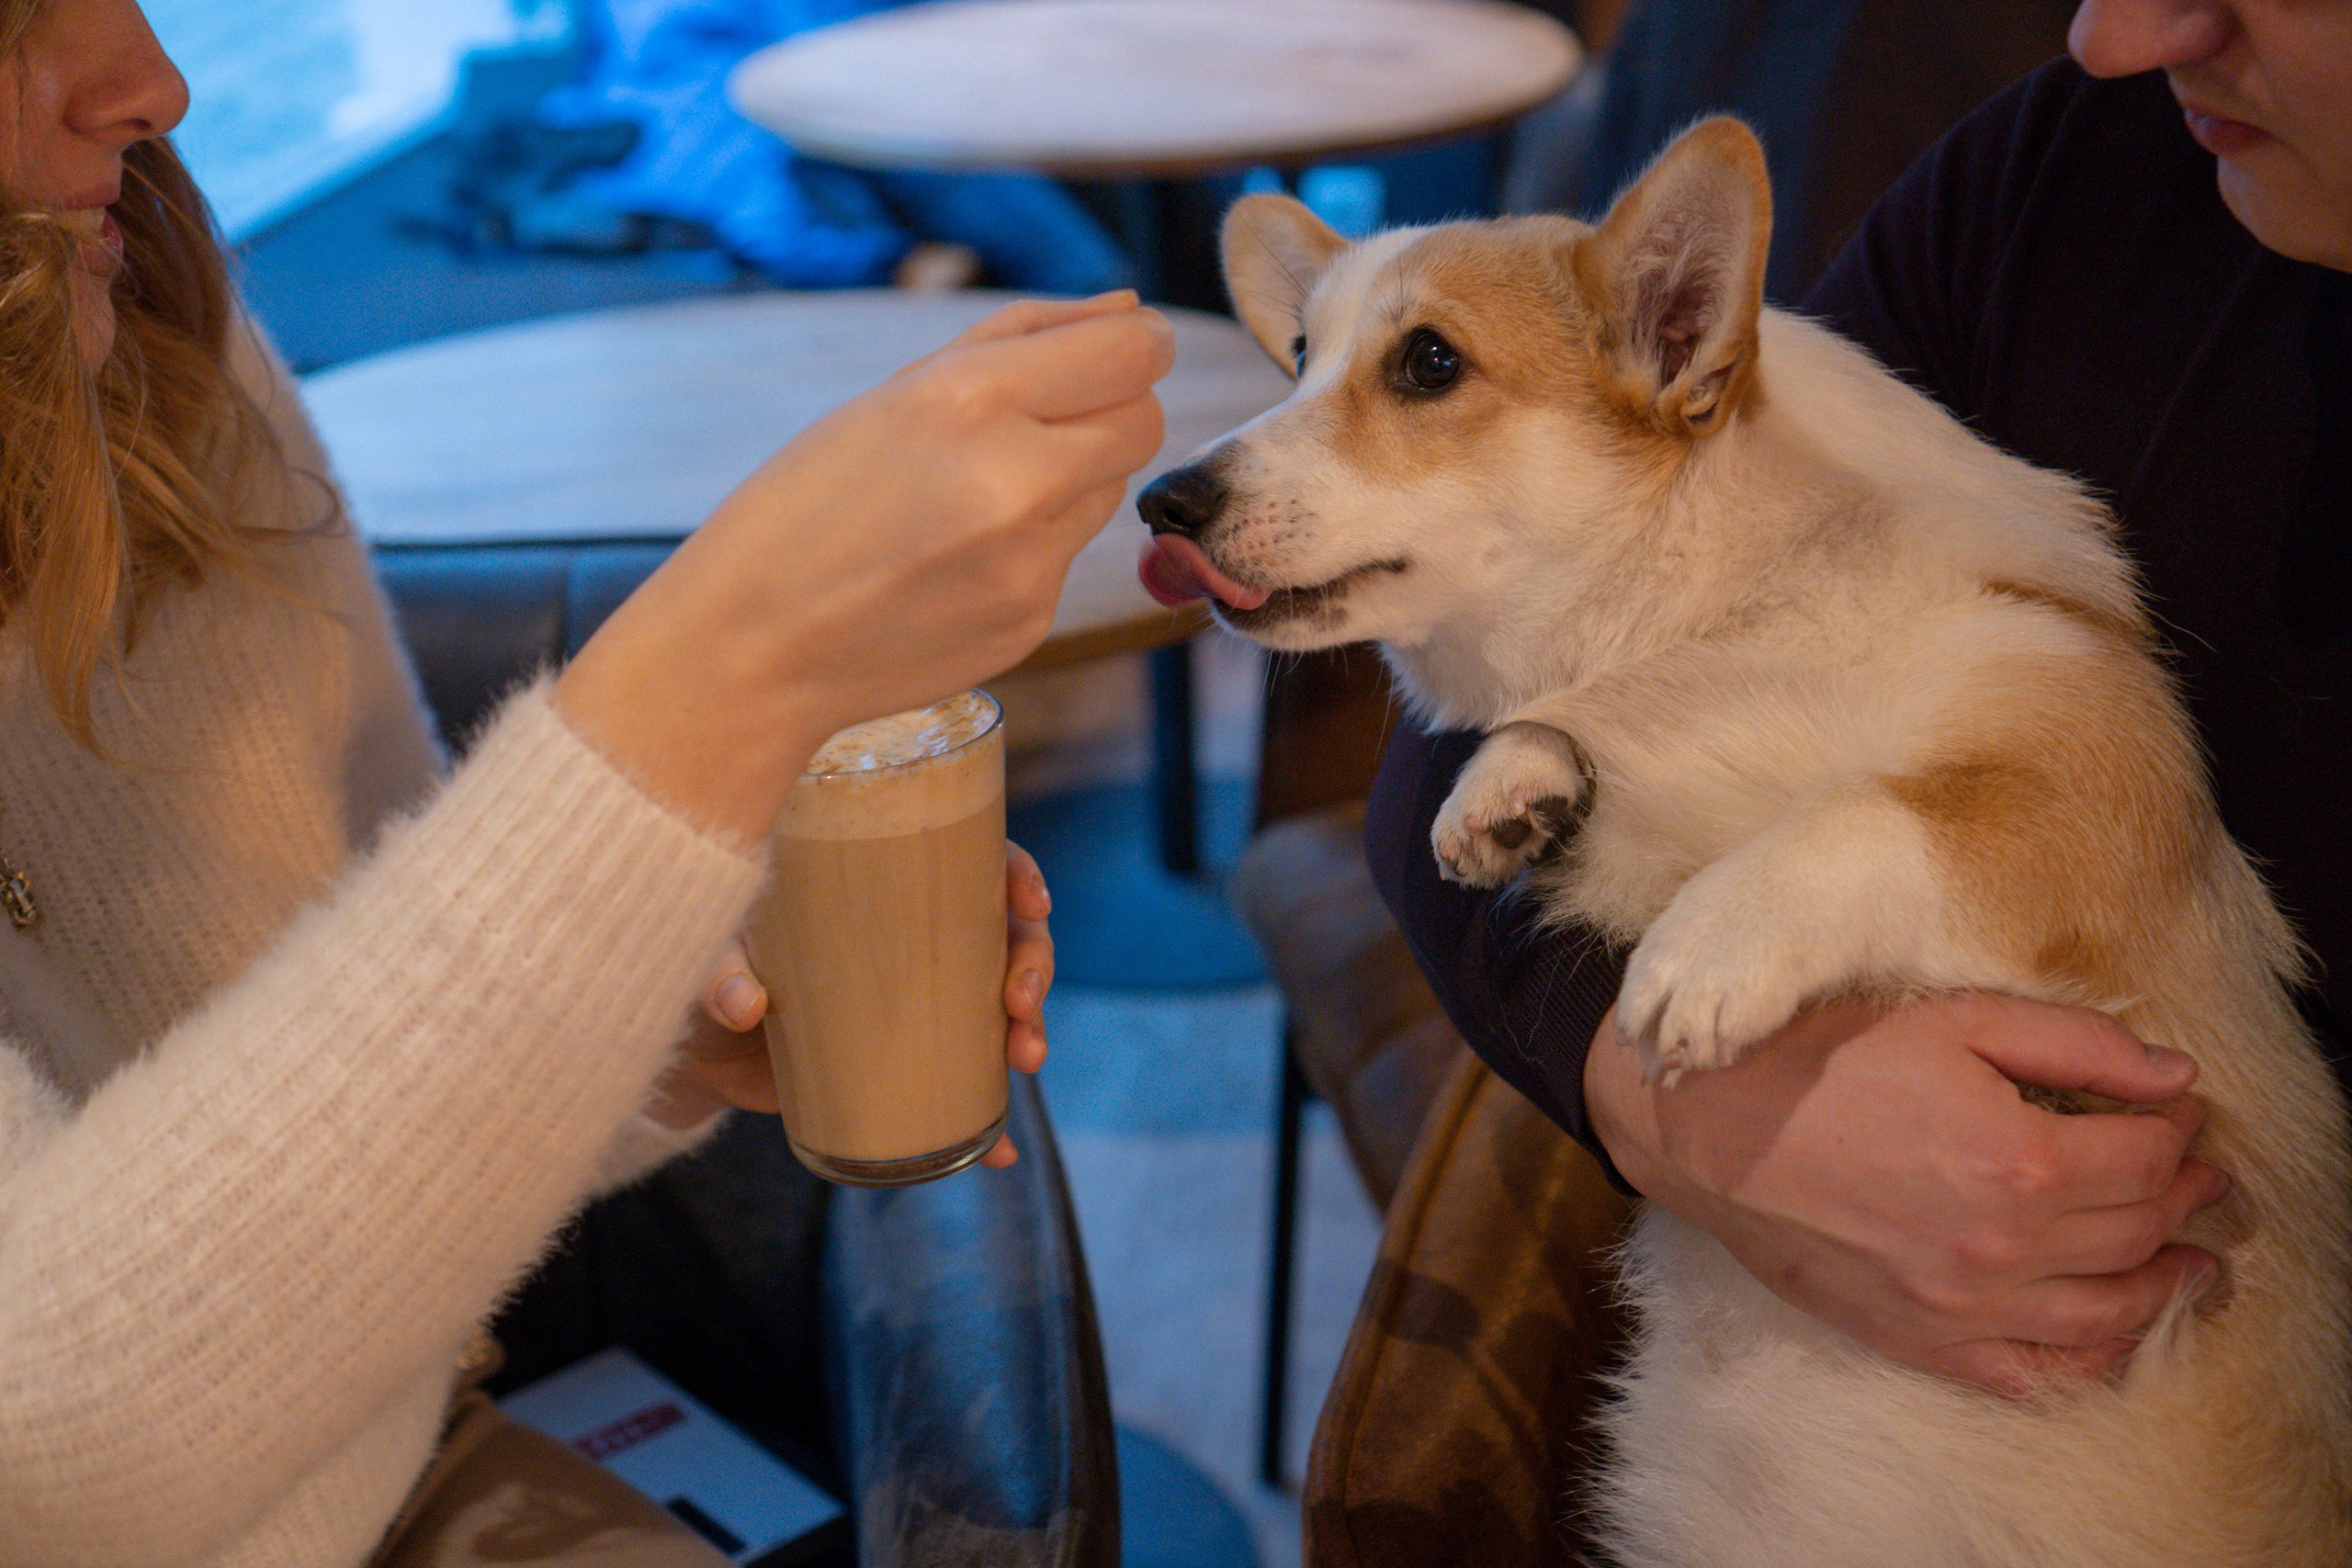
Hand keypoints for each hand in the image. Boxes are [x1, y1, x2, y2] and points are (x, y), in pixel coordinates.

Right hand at [554, 292, 1173, 842]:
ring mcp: (1031, 562)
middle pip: (1144, 421)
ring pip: (1111, 488)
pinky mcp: (1034, 619)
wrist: (753, 647)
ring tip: (976, 494)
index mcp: (968, 400)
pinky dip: (1034, 542)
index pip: (1130, 354)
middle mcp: (1016, 481)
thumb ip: (1021, 340)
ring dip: (1071, 475)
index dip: (1136, 344)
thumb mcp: (894, 395)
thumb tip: (1128, 309)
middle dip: (1112, 407)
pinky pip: (1070, 554)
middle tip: (1044, 417)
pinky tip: (958, 557)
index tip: (1120, 347)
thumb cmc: (808, 503)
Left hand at [646, 843, 1056, 1172]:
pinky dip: (990, 1123)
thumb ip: (721, 971)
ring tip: (1024, 1061)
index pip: (967, 861)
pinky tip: (1001, 1151)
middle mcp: (914, 937)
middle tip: (1021, 1005)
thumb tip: (747, 1004)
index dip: (1013, 874)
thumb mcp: (709, 956)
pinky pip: (968, 1086)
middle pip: (1003, 931)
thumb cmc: (705, 974)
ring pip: (1001, 1003)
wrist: (698, 1052)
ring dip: (1028, 1028)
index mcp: (880, 887)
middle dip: (1032, 964)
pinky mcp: (910, 1060)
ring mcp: (920, 1000)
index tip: (1030, 902)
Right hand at [1584, 992, 2229, 1395]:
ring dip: (2165, 1285)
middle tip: (2196, 1173)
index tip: (2183, 1111)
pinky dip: (2093, 1357)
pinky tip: (2114, 1328)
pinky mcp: (1922, 1340)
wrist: (1709, 1126)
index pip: (2147, 1155)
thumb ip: (2075, 1042)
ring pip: (2108, 1314)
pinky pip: (2036, 1372)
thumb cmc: (1822, 1058)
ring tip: (2189, 1261)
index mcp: (2019, 1156)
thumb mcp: (1953, 1017)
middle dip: (2183, 1198)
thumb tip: (2173, 1075)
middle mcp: (2004, 1244)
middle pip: (2137, 1230)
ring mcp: (1963, 1305)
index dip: (2181, 1129)